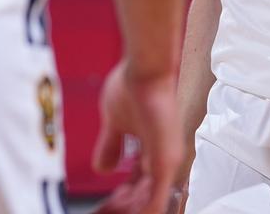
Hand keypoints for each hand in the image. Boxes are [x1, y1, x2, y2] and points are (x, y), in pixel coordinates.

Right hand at [93, 60, 182, 213]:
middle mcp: (164, 159)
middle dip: (124, 205)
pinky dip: (141, 210)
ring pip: (150, 203)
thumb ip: (111, 146)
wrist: (144, 70)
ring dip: (129, 208)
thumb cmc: (133, 87)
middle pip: (145, 197)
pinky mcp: (165, 163)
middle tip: (107, 207)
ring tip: (110, 207)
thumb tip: (102, 168)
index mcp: (153, 151)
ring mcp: (166, 162)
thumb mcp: (114, 124)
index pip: (140, 186)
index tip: (108, 200)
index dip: (123, 197)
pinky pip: (154, 202)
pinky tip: (125, 211)